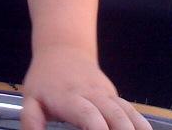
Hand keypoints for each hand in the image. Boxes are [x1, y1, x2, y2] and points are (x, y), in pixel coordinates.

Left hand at [21, 46, 150, 129]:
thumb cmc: (44, 79)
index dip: (97, 129)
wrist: (63, 50)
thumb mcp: (30, 98)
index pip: (88, 115)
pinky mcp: (114, 95)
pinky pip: (131, 109)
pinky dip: (140, 122)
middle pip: (114, 115)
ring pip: (126, 111)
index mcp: (69, 98)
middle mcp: (92, 95)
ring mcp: (106, 94)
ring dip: (135, 128)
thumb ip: (31, 120)